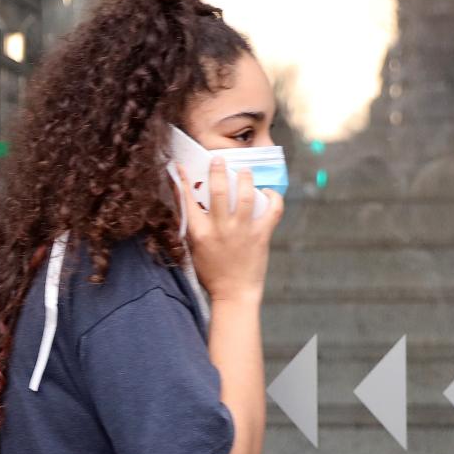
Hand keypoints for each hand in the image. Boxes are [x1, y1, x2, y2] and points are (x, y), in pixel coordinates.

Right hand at [180, 157, 282, 303]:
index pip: (187, 200)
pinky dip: (273, 198)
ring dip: (245, 178)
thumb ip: (192, 226)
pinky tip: (267, 193)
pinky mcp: (261, 235)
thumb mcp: (193, 249)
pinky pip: (272, 210)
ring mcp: (243, 231)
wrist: (234, 294)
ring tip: (244, 171)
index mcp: (200, 232)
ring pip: (245, 195)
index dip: (181, 179)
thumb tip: (187, 202)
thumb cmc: (211, 273)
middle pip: (219, 191)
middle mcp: (221, 228)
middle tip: (219, 159)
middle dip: (218, 171)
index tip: (180, 165)